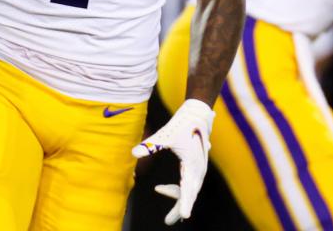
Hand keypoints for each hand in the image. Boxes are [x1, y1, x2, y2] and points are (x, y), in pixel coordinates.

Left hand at [132, 99, 214, 224]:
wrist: (197, 113)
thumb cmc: (182, 123)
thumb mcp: (166, 134)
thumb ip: (151, 145)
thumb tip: (133, 153)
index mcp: (192, 163)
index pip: (189, 188)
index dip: (185, 203)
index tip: (184, 216)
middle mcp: (198, 168)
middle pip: (190, 193)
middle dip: (180, 207)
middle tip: (168, 221)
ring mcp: (199, 167)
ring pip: (190, 189)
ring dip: (178, 198)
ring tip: (167, 213)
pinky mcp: (196, 165)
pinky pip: (189, 182)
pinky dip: (178, 188)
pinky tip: (162, 188)